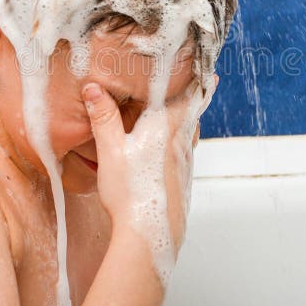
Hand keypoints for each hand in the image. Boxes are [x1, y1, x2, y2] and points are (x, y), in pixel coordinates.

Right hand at [81, 78, 214, 251]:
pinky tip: (173, 153)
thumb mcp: (110, 149)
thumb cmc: (130, 192)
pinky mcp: (183, 184)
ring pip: (192, 135)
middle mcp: (182, 144)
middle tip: (206, 83)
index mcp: (168, 128)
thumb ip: (103, 117)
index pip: (191, 97)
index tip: (211, 69)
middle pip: (195, 115)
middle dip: (198, 98)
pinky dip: (183, 144)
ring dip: (191, 121)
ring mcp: (185, 165)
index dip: (201, 81)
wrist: (147, 236)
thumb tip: (93, 87)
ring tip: (189, 113)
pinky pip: (186, 155)